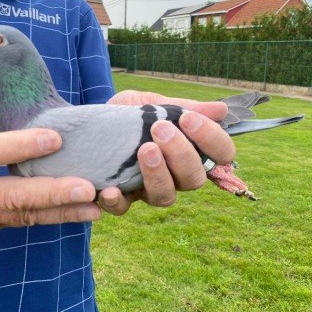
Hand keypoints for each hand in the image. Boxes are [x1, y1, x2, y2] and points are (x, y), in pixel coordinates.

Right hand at [0, 129, 99, 235]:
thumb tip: (44, 140)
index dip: (20, 146)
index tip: (55, 138)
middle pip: (12, 195)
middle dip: (53, 193)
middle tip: (86, 189)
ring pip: (24, 216)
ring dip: (63, 213)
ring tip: (94, 208)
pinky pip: (23, 222)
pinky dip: (52, 217)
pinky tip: (78, 213)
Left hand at [99, 90, 235, 214]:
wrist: (90, 121)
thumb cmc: (129, 113)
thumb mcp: (152, 103)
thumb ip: (182, 107)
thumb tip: (221, 109)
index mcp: (189, 150)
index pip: (220, 154)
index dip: (212, 140)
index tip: (188, 118)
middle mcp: (174, 175)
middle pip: (193, 179)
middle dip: (181, 154)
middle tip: (160, 128)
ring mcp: (147, 189)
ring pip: (165, 197)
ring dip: (158, 175)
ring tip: (144, 149)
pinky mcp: (120, 197)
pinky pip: (123, 209)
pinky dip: (118, 201)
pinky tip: (111, 189)